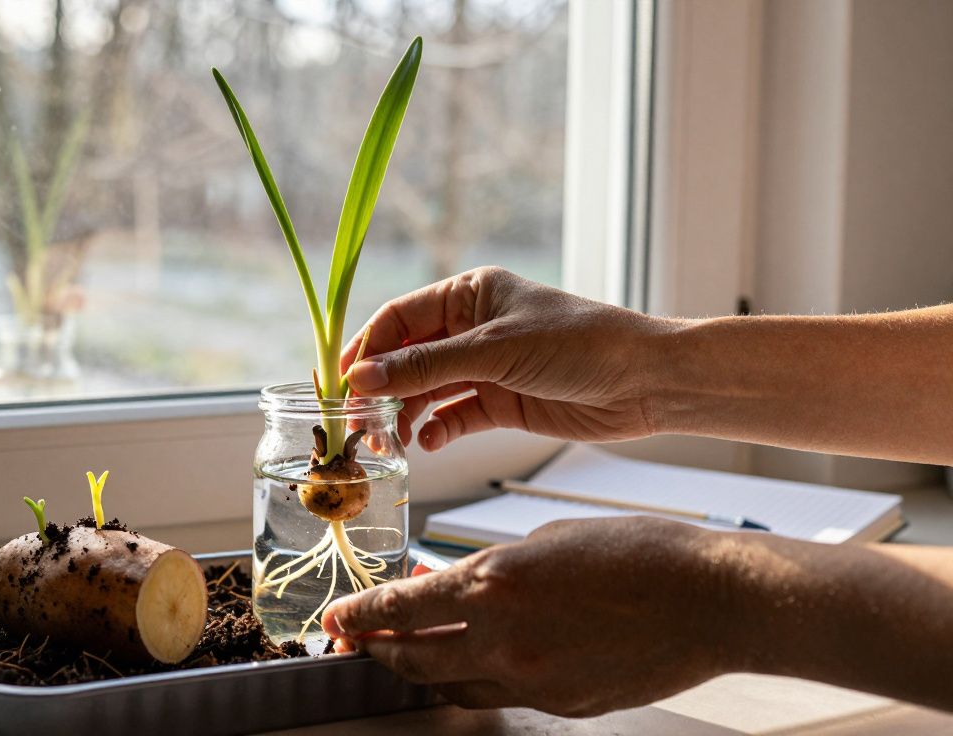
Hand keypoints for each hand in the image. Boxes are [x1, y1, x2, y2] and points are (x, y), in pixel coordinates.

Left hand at [321, 517, 735, 715]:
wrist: (711, 600)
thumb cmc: (638, 553)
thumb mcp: (546, 541)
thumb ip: (490, 571)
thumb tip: (449, 585)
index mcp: (495, 586)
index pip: (401, 610)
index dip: (360, 616)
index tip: (336, 619)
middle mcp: (505, 642)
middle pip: (415, 659)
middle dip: (379, 650)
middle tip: (358, 642)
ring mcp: (535, 682)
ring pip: (454, 687)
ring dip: (424, 670)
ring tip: (410, 653)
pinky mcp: (565, 705)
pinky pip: (504, 696)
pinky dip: (481, 679)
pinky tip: (482, 660)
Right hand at [341, 267, 669, 448]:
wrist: (646, 382)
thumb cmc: (580, 344)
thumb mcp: (496, 351)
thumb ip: (426, 367)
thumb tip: (362, 378)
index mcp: (468, 294)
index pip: (398, 319)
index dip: (366, 350)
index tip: (339, 383)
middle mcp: (471, 328)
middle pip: (406, 358)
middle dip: (380, 389)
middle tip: (358, 423)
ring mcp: (485, 367)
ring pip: (425, 391)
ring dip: (404, 415)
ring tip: (388, 442)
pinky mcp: (501, 403)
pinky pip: (453, 416)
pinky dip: (436, 430)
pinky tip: (426, 445)